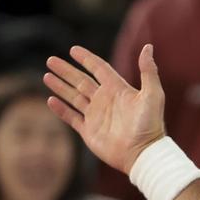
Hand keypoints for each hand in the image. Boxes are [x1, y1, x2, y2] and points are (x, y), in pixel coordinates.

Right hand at [45, 45, 166, 173]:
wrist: (143, 153)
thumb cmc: (150, 124)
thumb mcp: (153, 94)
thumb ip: (148, 71)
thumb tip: (148, 46)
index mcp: (118, 89)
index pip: (99, 69)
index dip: (86, 59)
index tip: (73, 49)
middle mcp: (105, 100)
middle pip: (81, 80)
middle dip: (66, 70)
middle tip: (51, 60)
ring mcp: (96, 116)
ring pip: (74, 97)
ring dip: (60, 86)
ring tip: (47, 76)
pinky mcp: (89, 131)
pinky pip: (72, 117)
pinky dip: (61, 109)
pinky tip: (50, 100)